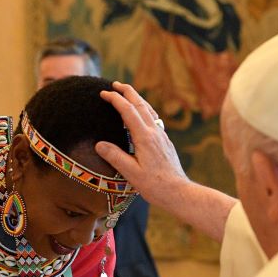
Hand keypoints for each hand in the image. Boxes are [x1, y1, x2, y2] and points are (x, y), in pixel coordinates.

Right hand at [96, 81, 190, 208]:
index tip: (103, 93)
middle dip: (127, 91)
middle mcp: (155, 133)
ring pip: (149, 110)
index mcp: (145, 137)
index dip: (115, 99)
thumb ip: (115, 157)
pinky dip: (145, 110)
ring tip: (127, 93)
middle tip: (114, 84)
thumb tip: (99, 144)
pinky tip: (143, 114)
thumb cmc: (155, 186)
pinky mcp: (165, 142)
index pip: (128, 111)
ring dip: (137, 98)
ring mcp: (162, 136)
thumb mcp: (131, 173)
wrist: (179, 192)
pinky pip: (154, 119)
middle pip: (141, 104)